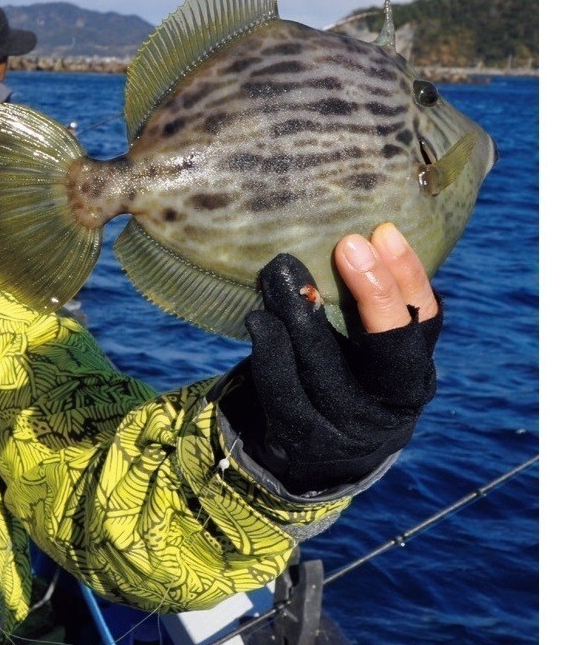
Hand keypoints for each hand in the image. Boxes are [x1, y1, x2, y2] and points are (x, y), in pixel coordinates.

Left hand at [222, 223, 441, 494]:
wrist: (316, 452)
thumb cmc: (342, 374)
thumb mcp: (366, 346)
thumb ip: (365, 303)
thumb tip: (352, 231)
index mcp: (415, 372)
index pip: (424, 322)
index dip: (407, 277)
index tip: (382, 231)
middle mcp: (392, 404)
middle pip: (392, 352)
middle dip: (374, 296)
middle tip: (347, 245)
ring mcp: (348, 428)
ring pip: (327, 370)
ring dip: (302, 317)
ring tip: (281, 271)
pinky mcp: (302, 439)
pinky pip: (284, 393)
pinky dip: (269, 352)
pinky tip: (258, 318)